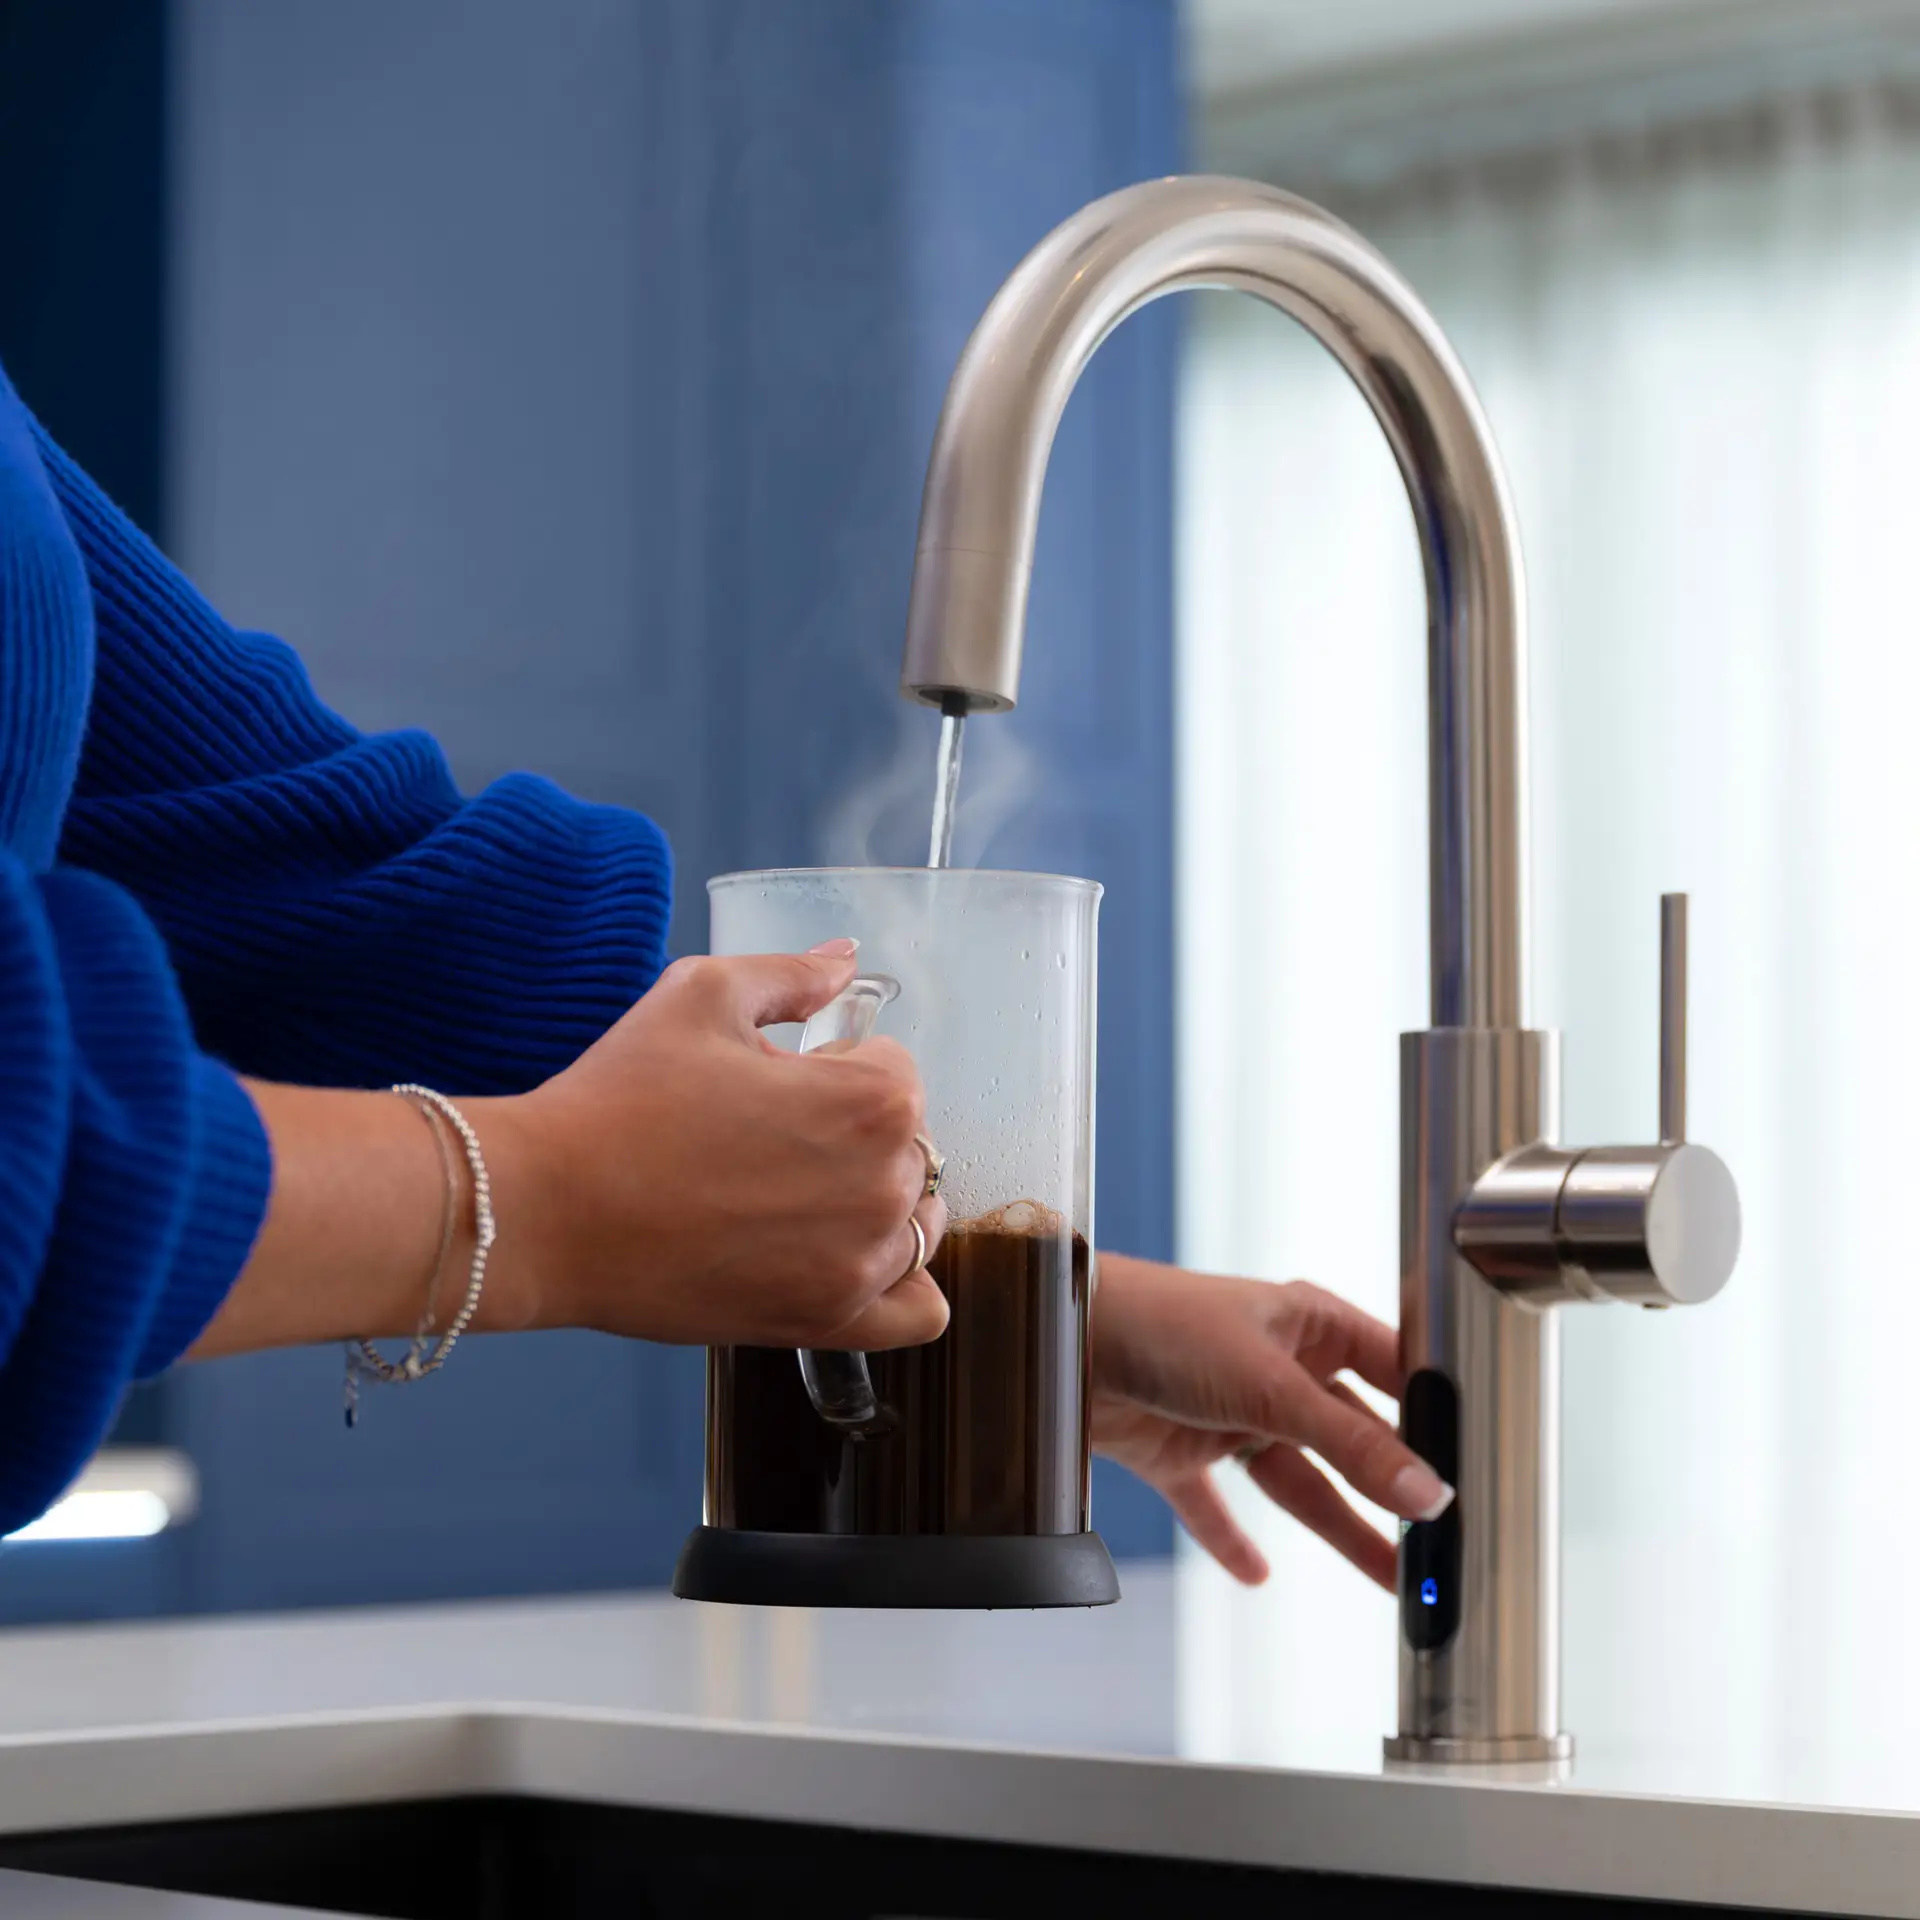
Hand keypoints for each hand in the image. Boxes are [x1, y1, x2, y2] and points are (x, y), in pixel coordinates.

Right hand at [479, 941, 947, 1349]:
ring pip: (913, 1222)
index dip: (832, 1066)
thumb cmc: (619, 1100)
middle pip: (908, 1146)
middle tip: (761, 1139)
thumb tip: (845, 960)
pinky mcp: (827, 1321)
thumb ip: (792, 974)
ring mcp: (860, 1264)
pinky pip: (918, 1313)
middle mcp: (885, 1186)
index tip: (773, 1084)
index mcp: (874, 1099)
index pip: (895, 1069)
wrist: (545, 1210)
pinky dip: (900, 1285)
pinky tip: (843, 1257)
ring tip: (783, 1194)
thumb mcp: (701, 994)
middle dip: (849, 1133)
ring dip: (869, 1201)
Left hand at [1089, 1254, 1451, 1590]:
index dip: (1435, 1419)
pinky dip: (1233, 1540)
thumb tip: (1429, 1492)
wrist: (1060, 1338)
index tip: (1479, 1471)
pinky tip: (1257, 1574)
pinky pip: (1216, 1505)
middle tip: (1442, 1543)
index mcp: (1310, 1326)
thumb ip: (1350, 1444)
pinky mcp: (1178, 1450)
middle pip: (1352, 1439)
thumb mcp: (1271, 1386)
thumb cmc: (1164, 1324)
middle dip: (1394, 1489)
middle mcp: (1277, 1368)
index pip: (1396, 1374)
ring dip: (1341, 1528)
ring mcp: (1228, 1411)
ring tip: (1393, 1582)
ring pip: (1300, 1480)